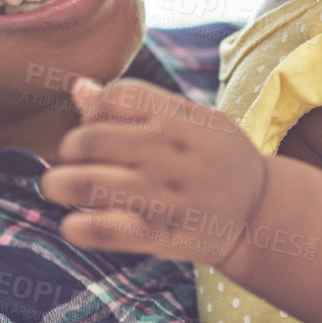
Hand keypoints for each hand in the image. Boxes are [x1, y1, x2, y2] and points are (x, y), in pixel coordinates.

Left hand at [39, 75, 268, 266]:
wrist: (263, 215)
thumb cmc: (218, 158)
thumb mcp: (193, 120)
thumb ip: (137, 104)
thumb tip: (78, 87)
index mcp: (180, 118)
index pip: (117, 96)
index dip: (94, 109)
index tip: (95, 126)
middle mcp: (171, 154)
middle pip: (93, 140)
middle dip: (69, 148)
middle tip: (71, 160)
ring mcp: (166, 197)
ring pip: (90, 185)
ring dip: (60, 185)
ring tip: (59, 188)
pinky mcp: (162, 236)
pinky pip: (108, 230)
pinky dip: (80, 228)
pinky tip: (72, 225)